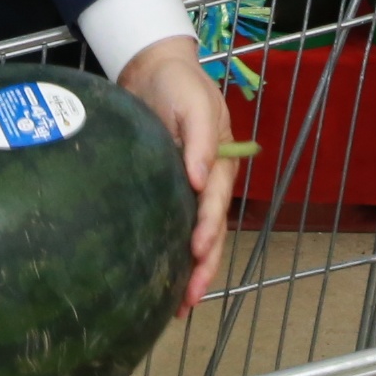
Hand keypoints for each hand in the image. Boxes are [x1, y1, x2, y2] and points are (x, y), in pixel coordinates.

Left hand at [116, 37, 237, 312]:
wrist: (154, 70)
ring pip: (198, 237)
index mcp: (221, 161)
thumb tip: (199, 179)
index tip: (197, 251)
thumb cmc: (178, 83)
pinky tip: (164, 282)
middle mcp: (210, 181)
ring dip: (193, 271)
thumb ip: (199, 138)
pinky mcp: (170, 191)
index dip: (208, 228)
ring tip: (181, 306)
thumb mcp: (193, 102)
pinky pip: (177, 227)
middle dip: (204, 267)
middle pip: (213, 230)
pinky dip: (175, 254)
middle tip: (190, 299)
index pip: (215, 202)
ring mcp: (191, 189)